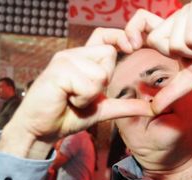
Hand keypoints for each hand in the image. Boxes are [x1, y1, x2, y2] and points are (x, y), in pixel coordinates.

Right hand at [0, 28, 153, 157]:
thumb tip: (150, 108)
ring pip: (100, 73)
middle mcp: (72, 55)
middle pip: (108, 54)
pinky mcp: (58, 72)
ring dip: (91, 94)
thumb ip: (124, 106)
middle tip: (83, 95)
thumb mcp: (101, 110)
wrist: (40, 130)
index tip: (133, 47)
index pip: (104, 35)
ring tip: (73, 99)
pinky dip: (82, 99)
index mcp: (82, 60)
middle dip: (104, 80)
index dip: (120, 37)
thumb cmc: (66, 117)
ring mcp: (64, 61)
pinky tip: (67, 101)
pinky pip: (88, 84)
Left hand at [124, 0, 191, 112]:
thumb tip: (153, 109)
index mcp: (171, 30)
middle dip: (179, 54)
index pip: (141, 23)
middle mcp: (177, 17)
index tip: (129, 46)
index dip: (131, 32)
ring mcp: (188, 9)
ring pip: (174, 41)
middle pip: (157, 41)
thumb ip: (172, 91)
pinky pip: (190, 36)